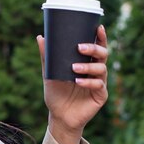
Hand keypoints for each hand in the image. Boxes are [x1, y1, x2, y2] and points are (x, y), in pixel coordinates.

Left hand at [36, 25, 108, 143]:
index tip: (98, 27)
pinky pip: (98, 85)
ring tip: (74, 68)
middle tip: (80, 47)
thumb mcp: (50, 73)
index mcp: (87, 63)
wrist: (58, 116)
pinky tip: (78, 81)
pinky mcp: (100, 96)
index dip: (100, 37)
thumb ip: (47, 56)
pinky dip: (88, 82)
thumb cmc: (56, 94)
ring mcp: (99, 83)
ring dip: (88, 66)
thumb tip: (40, 37)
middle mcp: (96, 71)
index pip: (97, 47)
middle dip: (94, 48)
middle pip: (103, 55)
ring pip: (101, 69)